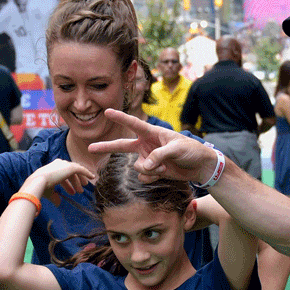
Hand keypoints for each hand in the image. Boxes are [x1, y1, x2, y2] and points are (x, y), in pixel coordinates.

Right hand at [24, 159, 94, 202]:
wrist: (39, 181)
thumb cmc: (40, 186)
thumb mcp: (48, 191)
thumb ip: (54, 196)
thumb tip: (58, 203)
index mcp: (51, 168)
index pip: (62, 176)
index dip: (67, 184)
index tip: (72, 191)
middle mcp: (58, 164)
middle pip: (69, 173)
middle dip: (74, 182)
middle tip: (79, 190)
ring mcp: (65, 165)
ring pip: (76, 172)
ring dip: (79, 181)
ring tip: (81, 190)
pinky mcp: (71, 167)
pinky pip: (81, 169)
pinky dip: (87, 173)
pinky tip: (92, 177)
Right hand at [88, 109, 215, 183]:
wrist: (199, 166)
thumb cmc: (191, 150)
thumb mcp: (177, 149)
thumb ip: (159, 155)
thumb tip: (146, 166)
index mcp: (152, 133)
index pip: (133, 124)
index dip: (120, 118)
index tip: (107, 112)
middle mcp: (146, 145)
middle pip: (122, 146)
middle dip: (106, 147)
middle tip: (90, 148)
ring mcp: (148, 158)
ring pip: (137, 167)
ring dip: (150, 170)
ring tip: (165, 168)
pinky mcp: (152, 171)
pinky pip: (143, 177)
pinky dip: (153, 178)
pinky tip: (164, 174)